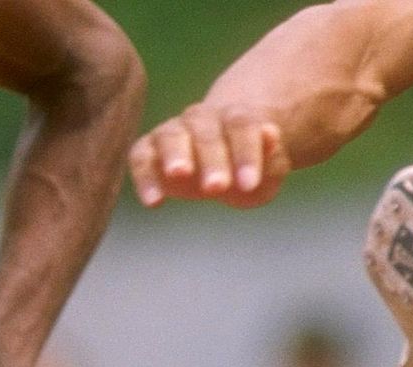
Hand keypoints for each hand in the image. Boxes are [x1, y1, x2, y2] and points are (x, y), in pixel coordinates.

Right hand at [130, 102, 292, 208]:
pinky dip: (144, 177)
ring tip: (178, 175)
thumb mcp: (269, 167)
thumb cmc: (246, 167)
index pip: (241, 126)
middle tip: (216, 188)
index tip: (249, 185)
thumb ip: (272, 155)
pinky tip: (154, 202)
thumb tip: (271, 134)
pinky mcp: (147, 151)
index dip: (246, 153)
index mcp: (235, 118)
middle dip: (211, 159)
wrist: (220, 158)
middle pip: (205, 131)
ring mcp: (172, 132)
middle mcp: (201, 119)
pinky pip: (140, 157)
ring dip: (174, 155)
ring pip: (169, 136)